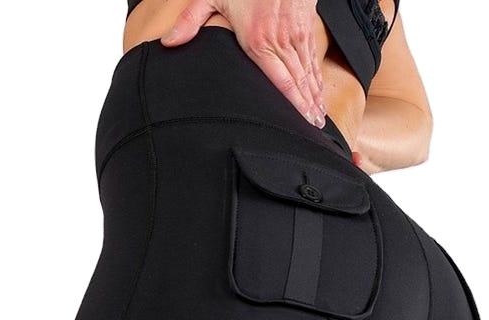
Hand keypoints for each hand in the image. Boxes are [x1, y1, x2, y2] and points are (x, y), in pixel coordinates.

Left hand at [161, 0, 325, 127]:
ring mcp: (295, 35)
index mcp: (257, 41)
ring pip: (308, 72)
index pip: (280, 82)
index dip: (292, 105)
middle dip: (306, 108)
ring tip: (318, 118)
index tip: (299, 122)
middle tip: (312, 128)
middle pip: (298, 83)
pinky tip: (319, 92)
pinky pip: (313, 58)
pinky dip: (317, 77)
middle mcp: (280, 41)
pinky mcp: (305, 27)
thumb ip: (190, 21)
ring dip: (315, 97)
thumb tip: (169, 43)